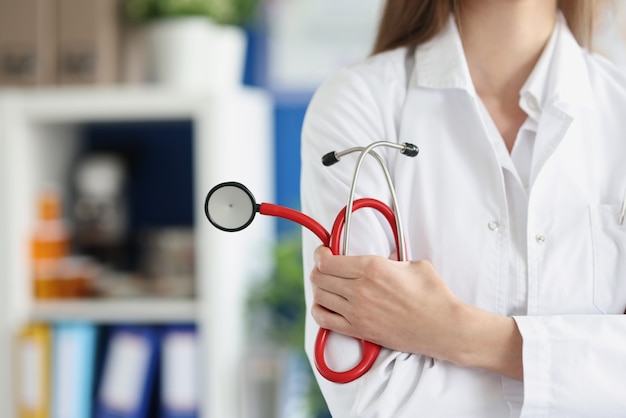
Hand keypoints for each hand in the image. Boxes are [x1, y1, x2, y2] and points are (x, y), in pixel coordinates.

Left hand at [310, 246, 464, 361]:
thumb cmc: (433, 294)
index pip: (327, 260)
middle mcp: (360, 290)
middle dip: (319, 269)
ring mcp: (357, 312)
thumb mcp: (413, 264)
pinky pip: (324, 320)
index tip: (324, 252)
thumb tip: (381, 257)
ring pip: (319, 296)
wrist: (443, 328)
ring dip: (320, 288)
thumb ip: (391, 258)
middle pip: (319, 277)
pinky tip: (327, 305)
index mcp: (372, 268)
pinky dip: (320, 311)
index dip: (321, 254)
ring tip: (328, 285)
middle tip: (326, 268)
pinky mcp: (359, 331)